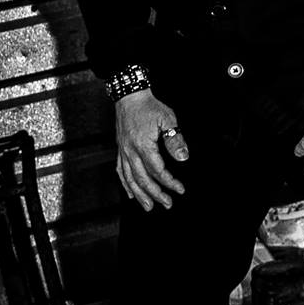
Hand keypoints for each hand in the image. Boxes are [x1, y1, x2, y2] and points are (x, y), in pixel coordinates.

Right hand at [114, 90, 187, 210]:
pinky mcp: (120, 150)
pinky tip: (131, 193)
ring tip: (148, 207)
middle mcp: (130, 152)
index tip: (180, 189)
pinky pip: (120, 171)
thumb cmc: (149, 107)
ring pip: (129, 178)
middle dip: (155, 194)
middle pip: (142, 179)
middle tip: (167, 204)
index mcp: (143, 146)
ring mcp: (123, 152)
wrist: (129, 98)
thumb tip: (183, 158)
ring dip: (139, 194)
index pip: (157, 170)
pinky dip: (125, 184)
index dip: (169, 182)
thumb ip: (175, 139)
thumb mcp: (168, 120)